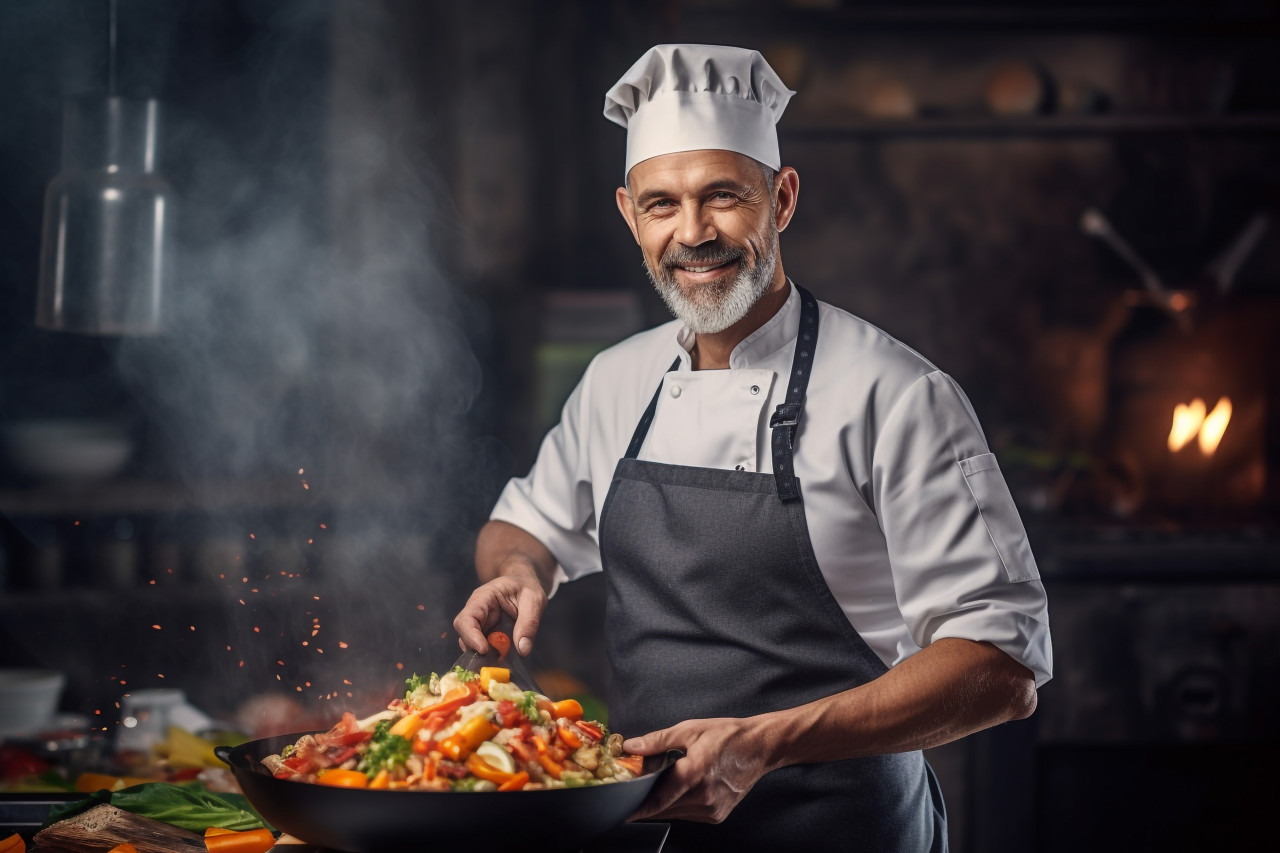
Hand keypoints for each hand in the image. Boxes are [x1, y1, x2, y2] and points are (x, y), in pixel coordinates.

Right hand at [452, 559, 546, 656]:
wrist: (524, 584)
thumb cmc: (527, 586)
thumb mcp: (534, 600)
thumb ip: (529, 623)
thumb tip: (522, 650)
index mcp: (483, 598)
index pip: (466, 618)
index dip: (471, 636)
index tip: (484, 650)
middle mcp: (476, 612)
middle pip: (464, 634)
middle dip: (476, 649)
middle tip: (495, 660)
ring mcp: (480, 624)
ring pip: (471, 643)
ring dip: (483, 655)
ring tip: (501, 662)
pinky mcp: (487, 633)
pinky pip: (482, 647)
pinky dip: (491, 656)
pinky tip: (503, 660)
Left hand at [623, 716, 774, 823]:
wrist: (760, 747)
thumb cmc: (727, 736)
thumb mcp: (689, 730)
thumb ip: (657, 741)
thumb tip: (631, 747)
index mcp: (694, 773)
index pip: (657, 800)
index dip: (637, 809)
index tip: (621, 812)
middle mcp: (703, 796)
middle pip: (664, 808)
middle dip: (647, 800)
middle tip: (635, 790)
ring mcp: (711, 809)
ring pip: (675, 814)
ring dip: (663, 803)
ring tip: (663, 783)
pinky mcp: (716, 815)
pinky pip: (688, 815)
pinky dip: (679, 805)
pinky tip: (681, 790)